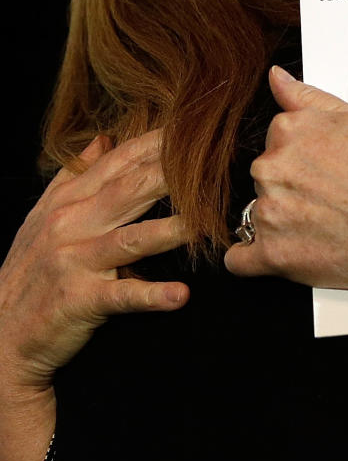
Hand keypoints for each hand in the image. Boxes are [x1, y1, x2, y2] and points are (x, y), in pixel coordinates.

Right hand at [0, 131, 190, 396]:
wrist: (0, 331)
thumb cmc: (29, 269)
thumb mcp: (44, 215)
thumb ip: (74, 175)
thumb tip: (103, 138)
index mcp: (68, 201)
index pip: (118, 163)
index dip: (156, 144)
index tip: (192, 129)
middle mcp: (71, 224)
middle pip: (130, 190)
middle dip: (171, 174)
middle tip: (214, 163)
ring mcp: (75, 261)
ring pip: (131, 239)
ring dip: (170, 230)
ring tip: (205, 222)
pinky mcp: (80, 300)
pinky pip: (122, 296)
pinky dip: (151, 295)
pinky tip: (180, 295)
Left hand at [224, 67, 347, 328]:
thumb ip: (306, 96)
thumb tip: (276, 78)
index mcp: (288, 131)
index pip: (277, 142)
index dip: (304, 158)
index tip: (325, 171)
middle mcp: (270, 168)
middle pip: (267, 177)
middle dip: (292, 188)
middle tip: (330, 200)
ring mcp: (267, 212)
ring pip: (259, 214)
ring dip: (282, 221)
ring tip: (325, 227)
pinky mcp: (271, 254)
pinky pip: (241, 259)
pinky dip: (256, 258)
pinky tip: (285, 252)